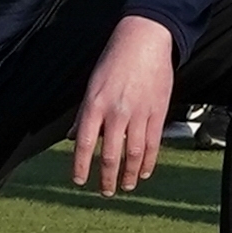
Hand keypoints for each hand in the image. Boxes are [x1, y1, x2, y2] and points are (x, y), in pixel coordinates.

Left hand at [69, 17, 177, 192]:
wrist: (145, 40)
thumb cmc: (114, 61)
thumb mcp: (92, 85)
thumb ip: (84, 114)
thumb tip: (74, 137)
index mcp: (95, 105)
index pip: (84, 144)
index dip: (81, 166)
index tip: (79, 181)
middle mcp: (116, 112)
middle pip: (110, 154)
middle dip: (107, 177)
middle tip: (105, 192)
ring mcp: (139, 113)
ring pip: (134, 153)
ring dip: (130, 174)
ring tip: (127, 187)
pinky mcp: (158, 111)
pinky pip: (153, 142)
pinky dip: (150, 161)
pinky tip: (146, 172)